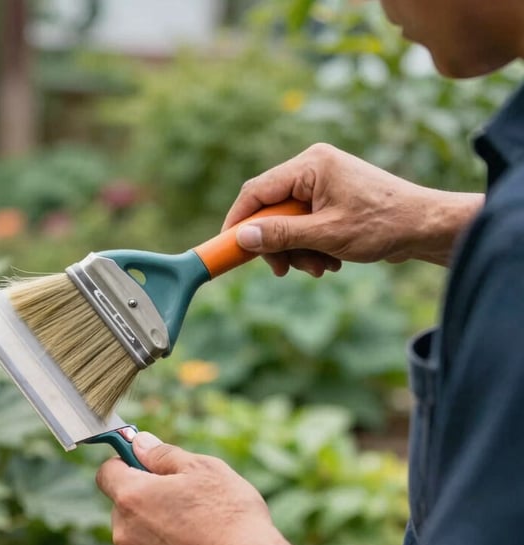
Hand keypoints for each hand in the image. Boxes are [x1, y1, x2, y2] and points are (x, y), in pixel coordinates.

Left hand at [96, 432, 274, 544]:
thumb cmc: (228, 515)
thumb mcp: (202, 468)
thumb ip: (163, 454)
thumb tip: (140, 443)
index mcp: (131, 497)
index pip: (106, 472)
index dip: (125, 463)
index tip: (145, 464)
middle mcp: (123, 532)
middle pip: (123, 506)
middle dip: (145, 499)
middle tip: (183, 499)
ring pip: (136, 536)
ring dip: (154, 530)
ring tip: (195, 531)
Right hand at [225, 143, 482, 275]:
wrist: (425, 227)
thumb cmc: (382, 225)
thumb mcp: (325, 234)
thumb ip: (281, 235)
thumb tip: (244, 238)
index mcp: (310, 165)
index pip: (257, 191)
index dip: (238, 221)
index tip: (228, 248)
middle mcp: (313, 167)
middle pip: (271, 209)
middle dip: (277, 244)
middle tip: (284, 270)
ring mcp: (323, 182)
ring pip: (287, 222)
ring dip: (297, 251)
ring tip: (321, 268)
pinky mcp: (331, 198)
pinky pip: (305, 224)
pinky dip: (311, 247)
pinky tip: (330, 261)